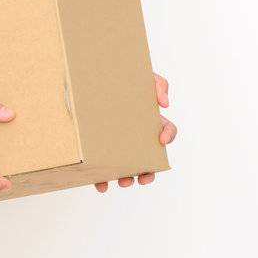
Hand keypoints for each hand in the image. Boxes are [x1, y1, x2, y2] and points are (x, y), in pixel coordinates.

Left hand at [94, 71, 176, 191]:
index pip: (167, 129)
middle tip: (143, 177)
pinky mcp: (98, 147)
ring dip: (128, 178)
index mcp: (148, 118)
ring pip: (127, 166)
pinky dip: (103, 178)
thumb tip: (164, 104)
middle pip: (149, 158)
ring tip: (123, 182)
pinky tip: (100, 184)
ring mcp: (117, 142)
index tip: (161, 140)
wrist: (89, 73)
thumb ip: (158, 83)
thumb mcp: (142, 74)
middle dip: (148, 171)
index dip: (168, 136)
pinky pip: (103, 166)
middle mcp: (135, 134)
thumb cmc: (120, 77)